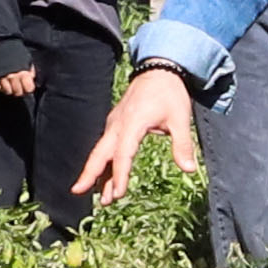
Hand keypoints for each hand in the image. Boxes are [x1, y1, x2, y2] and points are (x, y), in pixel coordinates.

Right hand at [0, 59, 35, 102]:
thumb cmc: (15, 52)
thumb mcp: (26, 59)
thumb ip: (30, 70)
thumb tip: (31, 78)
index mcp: (22, 72)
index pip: (28, 89)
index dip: (29, 89)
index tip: (28, 88)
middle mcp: (12, 76)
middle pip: (18, 92)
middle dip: (20, 91)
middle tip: (19, 87)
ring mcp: (2, 78)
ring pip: (8, 91)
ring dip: (10, 90)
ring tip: (11, 85)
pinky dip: (1, 87)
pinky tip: (3, 83)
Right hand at [74, 66, 206, 208]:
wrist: (159, 71)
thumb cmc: (170, 93)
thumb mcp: (181, 118)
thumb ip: (182, 145)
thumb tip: (189, 169)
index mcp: (133, 123)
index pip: (123, 154)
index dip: (120, 175)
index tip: (118, 194)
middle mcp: (118, 124)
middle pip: (100, 152)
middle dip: (90, 173)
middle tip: (79, 192)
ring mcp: (115, 123)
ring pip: (101, 150)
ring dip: (97, 172)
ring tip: (98, 196)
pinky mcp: (116, 123)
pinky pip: (106, 145)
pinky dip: (104, 162)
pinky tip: (104, 178)